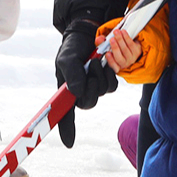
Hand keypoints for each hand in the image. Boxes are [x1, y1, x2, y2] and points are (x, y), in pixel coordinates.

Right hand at [55, 19, 117, 147]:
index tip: (69, 143)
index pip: (64, 113)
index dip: (66, 128)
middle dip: (91, 85)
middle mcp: (79, 91)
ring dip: (100, 75)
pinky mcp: (107, 80)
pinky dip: (109, 73)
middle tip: (90, 65)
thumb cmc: (72, 47)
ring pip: (101, 92)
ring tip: (94, 59)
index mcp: (65, 90)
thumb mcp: (67, 59)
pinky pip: (112, 85)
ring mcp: (94, 87)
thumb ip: (72, 75)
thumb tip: (78, 93)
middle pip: (87, 103)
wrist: (87, 33)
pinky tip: (104, 61)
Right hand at [97, 28, 141, 72]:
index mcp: (116, 65)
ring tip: (116, 32)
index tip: (107, 53)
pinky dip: (126, 37)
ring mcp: (131, 58)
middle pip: (119, 57)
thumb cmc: (117, 50)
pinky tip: (123, 32)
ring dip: (120, 40)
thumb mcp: (106, 48)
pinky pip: (131, 44)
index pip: (113, 66)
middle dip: (115, 47)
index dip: (110, 60)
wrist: (129, 48)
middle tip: (111, 39)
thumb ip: (101, 43)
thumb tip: (99, 39)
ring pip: (125, 49)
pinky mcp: (137, 51)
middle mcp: (124, 63)